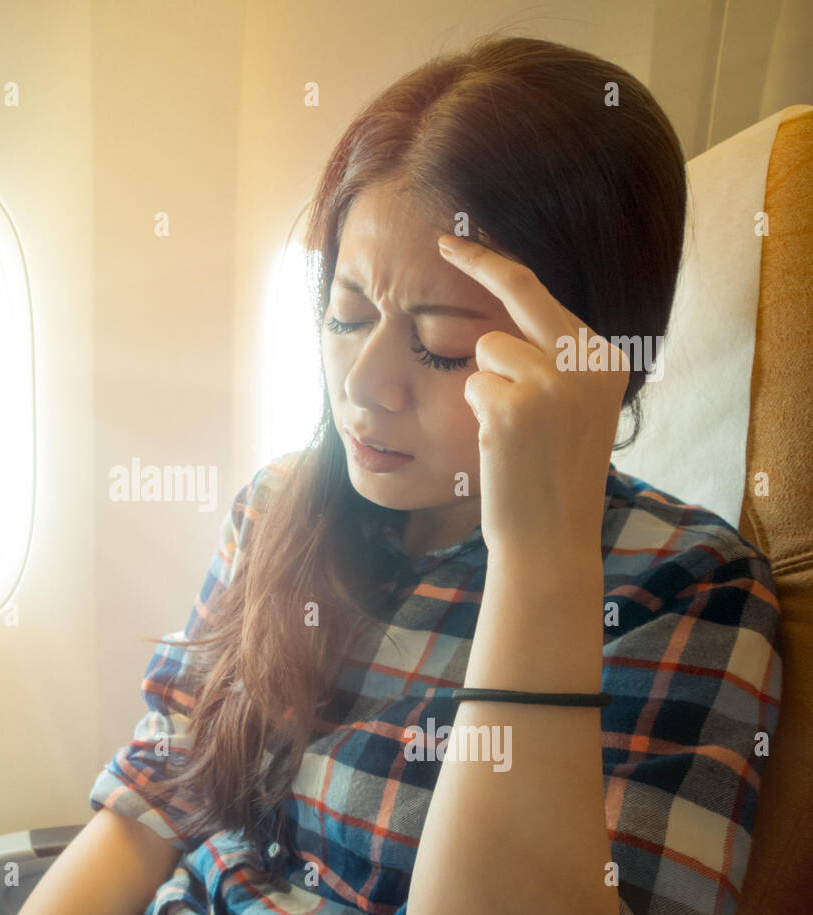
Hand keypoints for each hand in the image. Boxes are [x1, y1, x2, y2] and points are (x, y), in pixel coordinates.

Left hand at [437, 233, 625, 565]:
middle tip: (443, 241)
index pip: (545, 295)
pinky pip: (474, 385)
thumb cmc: (549, 476)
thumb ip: (553, 360)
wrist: (550, 538)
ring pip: (487, 349)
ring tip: (509, 431)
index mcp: (606, 360)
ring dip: (485, 385)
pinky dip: (476, 413)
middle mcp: (589, 362)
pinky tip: (500, 446)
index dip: (498, 266)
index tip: (461, 242)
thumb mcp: (572, 408)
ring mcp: (554, 382)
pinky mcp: (517, 407)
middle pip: (521, 292)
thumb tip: (506, 313)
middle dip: (478, 261)